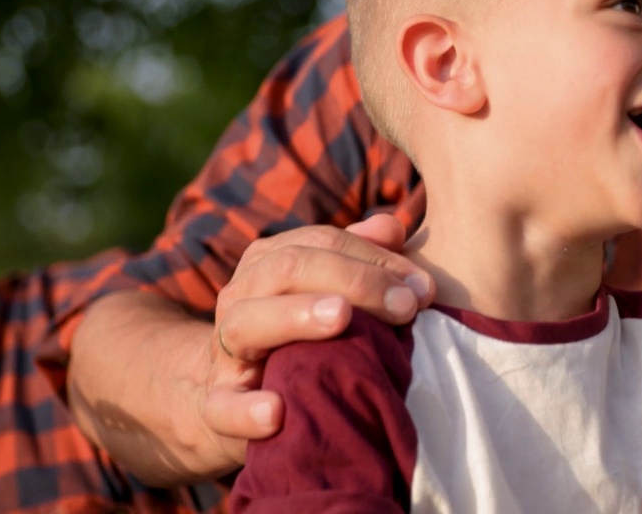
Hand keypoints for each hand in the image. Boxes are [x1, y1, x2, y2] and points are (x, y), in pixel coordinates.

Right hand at [201, 214, 432, 463]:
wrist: (236, 396)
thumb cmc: (301, 338)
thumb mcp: (331, 292)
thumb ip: (362, 257)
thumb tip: (392, 228)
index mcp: (269, 262)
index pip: (321, 243)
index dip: (375, 258)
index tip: (424, 287)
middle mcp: (240, 297)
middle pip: (289, 269)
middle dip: (354, 281)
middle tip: (405, 306)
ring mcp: (224, 351)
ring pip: (248, 322)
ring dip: (298, 316)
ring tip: (342, 318)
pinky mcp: (218, 406)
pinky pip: (222, 407)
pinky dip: (246, 410)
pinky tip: (276, 413)